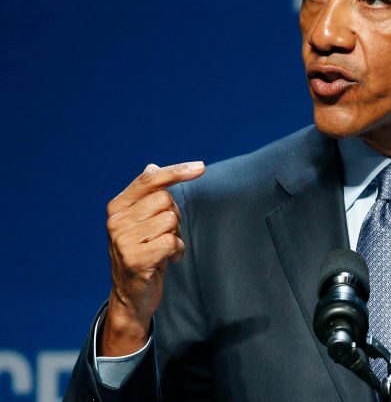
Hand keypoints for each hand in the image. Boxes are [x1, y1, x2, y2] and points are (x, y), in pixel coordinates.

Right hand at [100, 162, 204, 355]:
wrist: (131, 297)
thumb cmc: (143, 253)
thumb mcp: (143, 223)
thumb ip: (147, 196)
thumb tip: (152, 166)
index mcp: (117, 207)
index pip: (149, 180)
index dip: (176, 171)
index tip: (201, 167)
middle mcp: (116, 221)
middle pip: (166, 200)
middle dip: (175, 217)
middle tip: (165, 235)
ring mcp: (123, 241)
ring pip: (170, 220)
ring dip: (176, 236)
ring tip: (164, 250)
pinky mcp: (135, 259)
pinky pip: (172, 241)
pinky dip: (177, 251)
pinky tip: (168, 261)